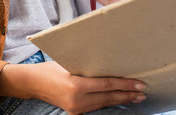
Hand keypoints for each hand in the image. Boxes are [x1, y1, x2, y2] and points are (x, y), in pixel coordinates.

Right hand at [0, 61, 145, 114]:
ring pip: (104, 104)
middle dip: (127, 95)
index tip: (139, 84)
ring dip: (120, 100)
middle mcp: (78, 100)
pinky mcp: (75, 112)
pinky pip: (96, 106)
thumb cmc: (50, 68)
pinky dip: (108, 102)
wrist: (33, 83)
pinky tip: (117, 99)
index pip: (107, 85)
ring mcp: (76, 108)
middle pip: (109, 98)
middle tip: (142, 92)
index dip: (125, 85)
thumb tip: (109, 66)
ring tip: (135, 97)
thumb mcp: (70, 64)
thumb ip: (88, 69)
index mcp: (76, 85)